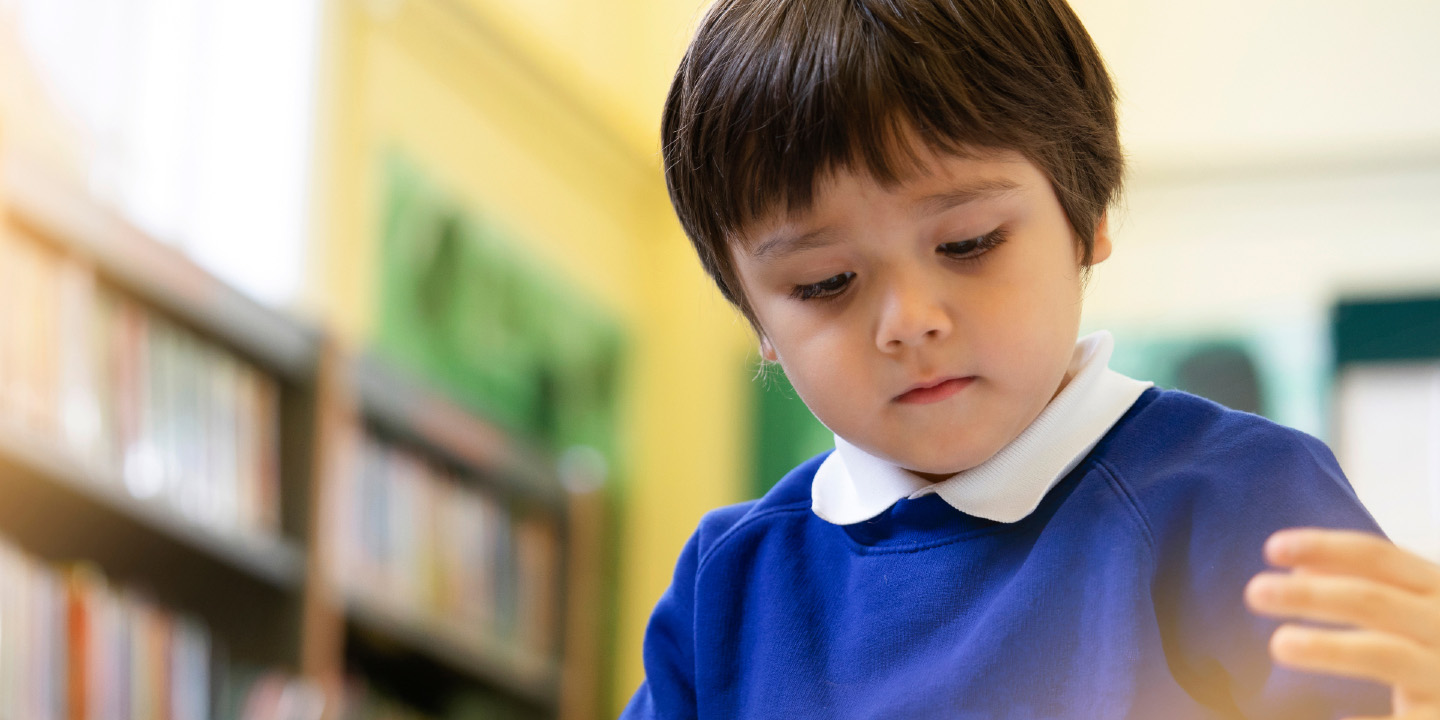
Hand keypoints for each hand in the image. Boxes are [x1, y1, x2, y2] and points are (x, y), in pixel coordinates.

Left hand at [1245, 528, 1439, 719]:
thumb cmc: (1439, 645)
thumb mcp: (1415, 605)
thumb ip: (1366, 583)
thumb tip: (1301, 567)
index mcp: (1438, 588)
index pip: (1378, 557)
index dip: (1324, 548)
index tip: (1273, 548)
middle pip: (1372, 601)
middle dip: (1310, 594)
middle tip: (1256, 592)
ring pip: (1382, 654)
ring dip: (1329, 648)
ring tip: (1280, 643)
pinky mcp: (1439, 717)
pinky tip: (1337, 719)